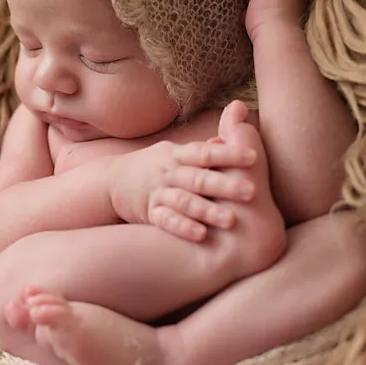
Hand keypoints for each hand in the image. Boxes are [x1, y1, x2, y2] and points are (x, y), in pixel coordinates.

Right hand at [109, 138, 256, 241]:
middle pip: (198, 177)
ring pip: (183, 200)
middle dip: (225, 184)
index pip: (205, 152)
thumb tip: (234, 129)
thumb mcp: (176, 151)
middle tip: (252, 191)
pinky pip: (165, 220)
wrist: (112, 180)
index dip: (229, 153)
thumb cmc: (155, 166)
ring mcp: (157, 192)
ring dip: (207, 210)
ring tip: (231, 221)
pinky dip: (182, 227)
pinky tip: (201, 235)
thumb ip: (205, 147)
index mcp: (178, 154)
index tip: (253, 158)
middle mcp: (169, 171)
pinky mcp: (149, 212)